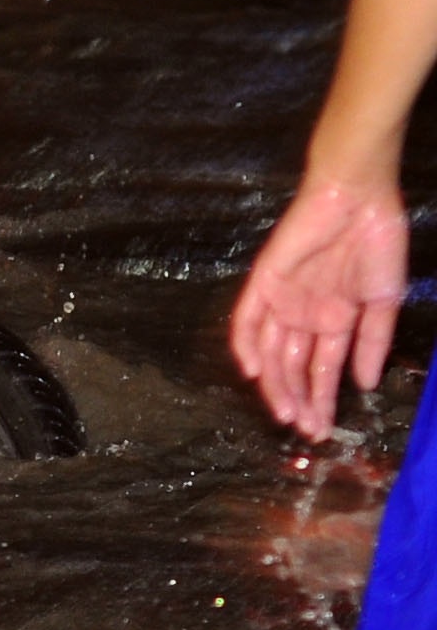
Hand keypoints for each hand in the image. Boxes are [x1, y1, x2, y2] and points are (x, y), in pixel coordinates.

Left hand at [230, 175, 408, 439]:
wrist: (360, 200)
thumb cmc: (377, 245)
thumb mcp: (383, 302)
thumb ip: (372, 342)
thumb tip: (367, 383)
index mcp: (331, 318)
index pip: (319, 368)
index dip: (320, 399)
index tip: (323, 430)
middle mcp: (303, 312)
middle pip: (293, 366)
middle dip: (300, 399)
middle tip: (308, 430)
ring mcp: (282, 297)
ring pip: (272, 350)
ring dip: (278, 383)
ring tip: (288, 414)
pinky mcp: (265, 279)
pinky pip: (248, 316)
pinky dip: (247, 343)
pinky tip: (254, 371)